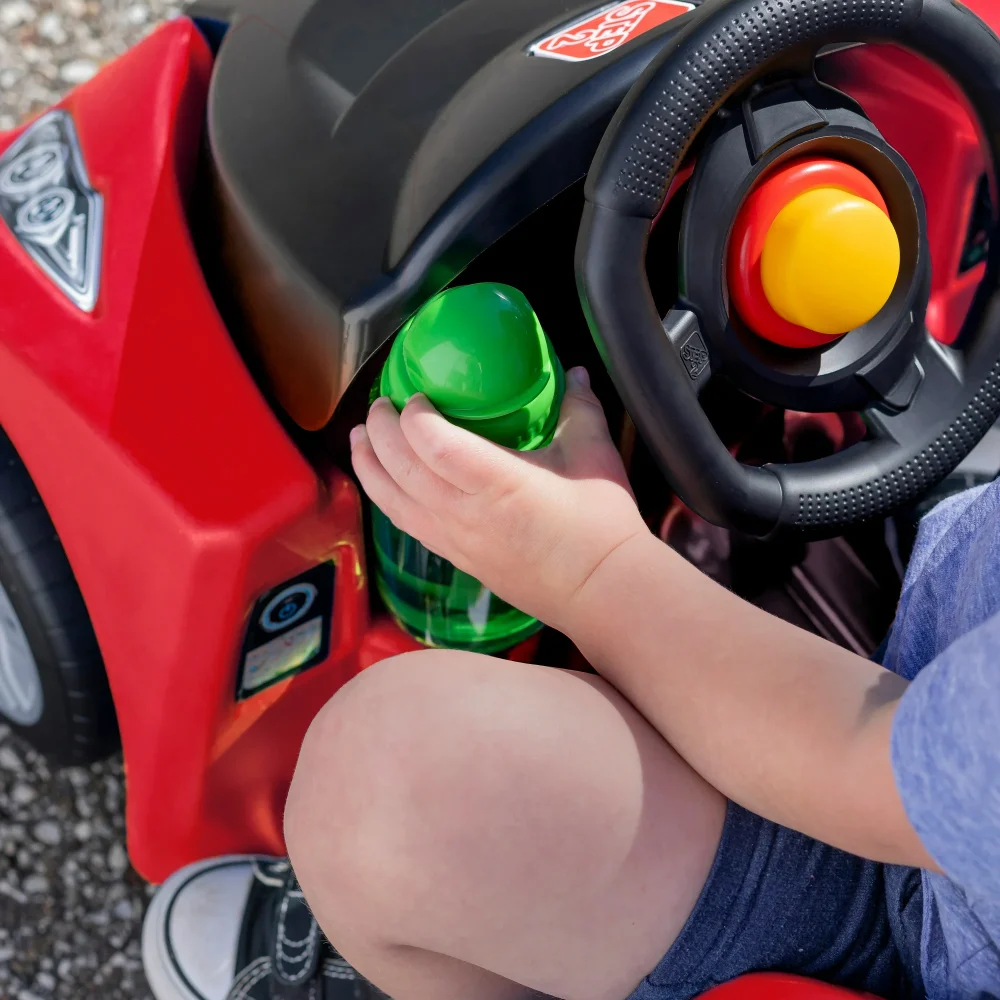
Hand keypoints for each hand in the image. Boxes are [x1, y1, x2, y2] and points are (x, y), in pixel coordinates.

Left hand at [350, 367, 649, 635]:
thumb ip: (580, 409)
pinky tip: (384, 483)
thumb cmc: (600, 527)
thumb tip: (577, 373)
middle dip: (381, 431)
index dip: (414, 415)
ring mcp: (455, 540)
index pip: (432, 443)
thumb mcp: (595, 455)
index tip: (419, 394)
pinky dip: (386, 497)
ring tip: (360, 438)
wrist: (601, 591)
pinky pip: (405, 524)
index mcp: (497, 482)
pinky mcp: (456, 558)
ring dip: (369, 465)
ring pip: (391, 500)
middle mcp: (465, 513)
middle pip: (400, 467)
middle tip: (380, 404)